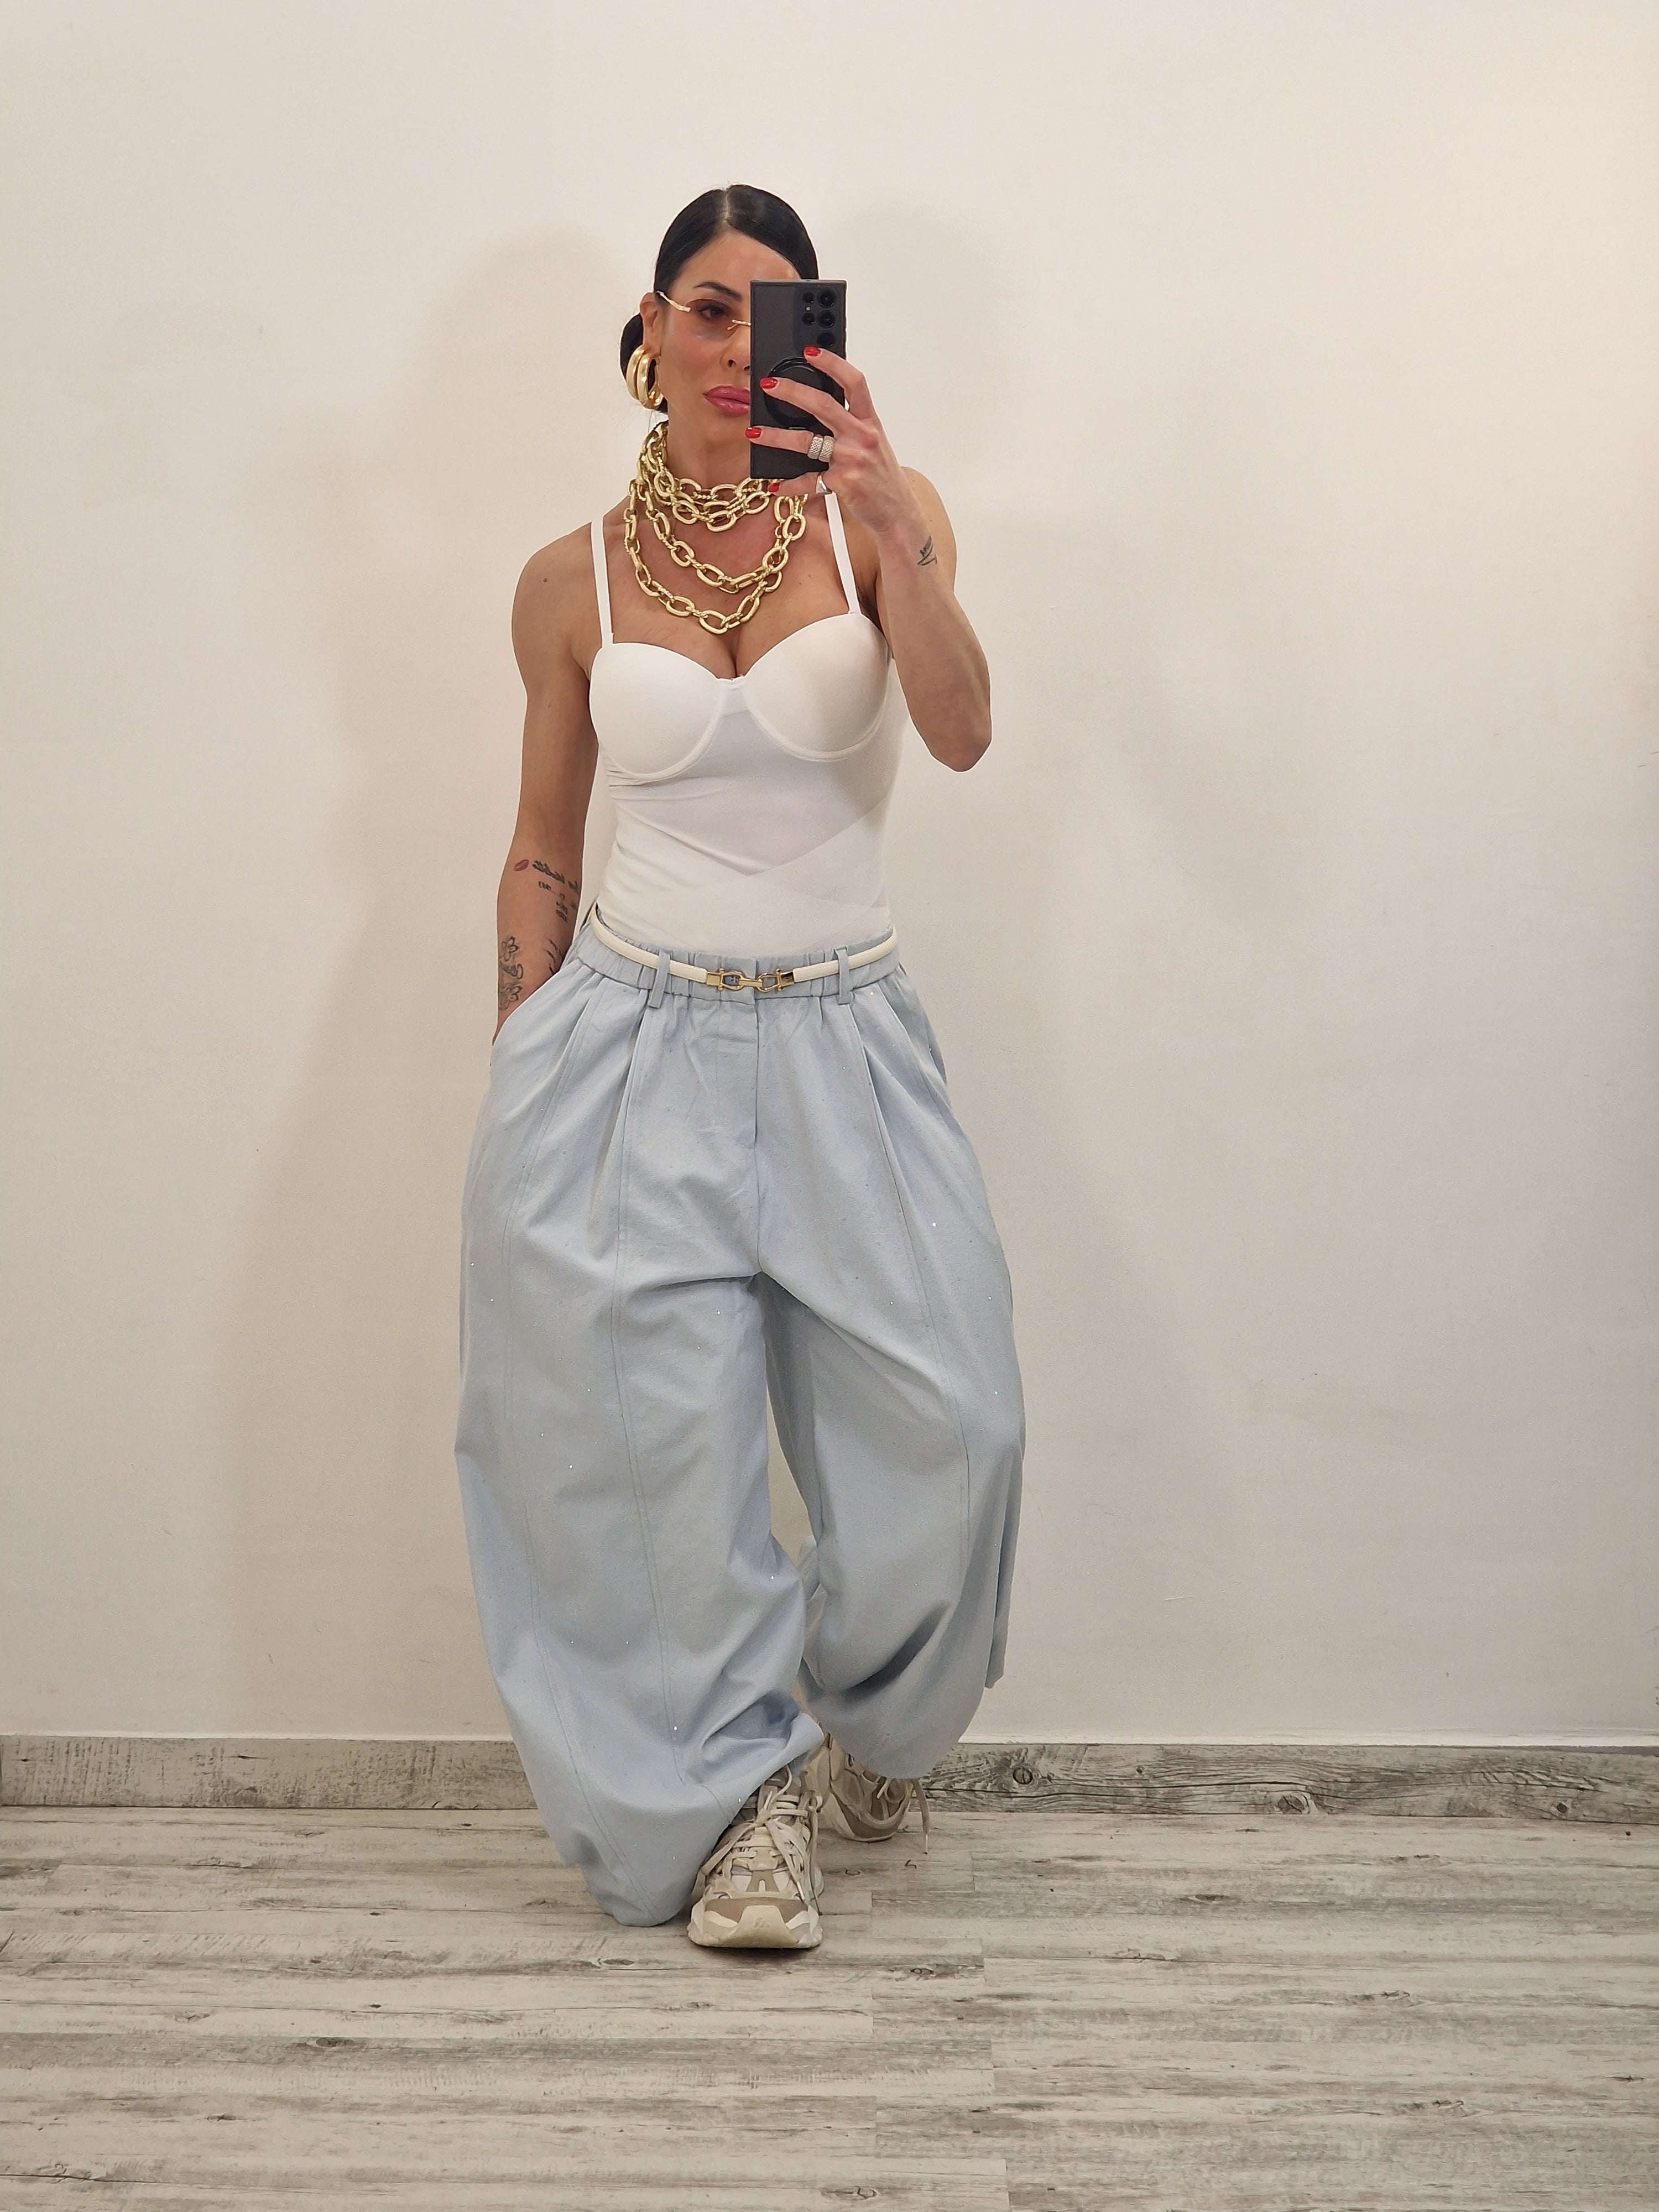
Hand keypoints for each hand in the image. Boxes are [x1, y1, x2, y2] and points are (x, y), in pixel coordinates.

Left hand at [746, 351, 925, 543]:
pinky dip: (788, 484)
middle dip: (791, 391)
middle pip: (823, 404)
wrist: (897, 512)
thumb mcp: (872, 443)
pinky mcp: (841, 483)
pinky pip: (807, 480)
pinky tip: (775, 484)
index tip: (810, 351)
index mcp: (869, 421)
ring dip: (775, 437)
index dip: (832, 363)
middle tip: (768, 384)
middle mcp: (861, 436)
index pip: (854, 382)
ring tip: (754, 434)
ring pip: (806, 441)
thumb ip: (850, 424)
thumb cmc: (881, 476)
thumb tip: (815, 406)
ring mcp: (851, 460)